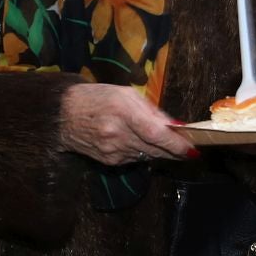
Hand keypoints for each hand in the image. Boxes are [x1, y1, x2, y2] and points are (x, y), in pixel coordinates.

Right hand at [59, 84, 196, 165]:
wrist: (63, 115)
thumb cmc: (96, 98)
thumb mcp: (125, 94)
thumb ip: (152, 111)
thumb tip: (177, 126)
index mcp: (122, 112)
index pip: (156, 134)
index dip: (176, 144)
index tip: (192, 149)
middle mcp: (117, 134)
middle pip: (155, 149)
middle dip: (174, 150)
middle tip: (189, 148)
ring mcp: (112, 151)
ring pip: (148, 156)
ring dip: (160, 151)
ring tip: (165, 143)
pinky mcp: (109, 161)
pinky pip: (135, 159)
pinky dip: (143, 152)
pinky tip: (138, 143)